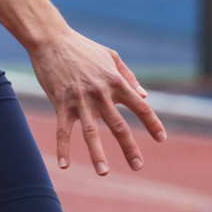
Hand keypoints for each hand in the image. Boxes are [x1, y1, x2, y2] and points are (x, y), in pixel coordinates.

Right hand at [29, 28, 166, 175]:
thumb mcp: (109, 56)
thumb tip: (144, 96)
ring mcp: (79, 99)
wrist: (50, 39)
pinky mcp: (61, 102)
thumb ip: (128, 76)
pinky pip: (63, 129)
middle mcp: (100, 93)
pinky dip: (63, 148)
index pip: (140, 105)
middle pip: (118, 125)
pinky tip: (64, 165)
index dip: (152, 123)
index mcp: (115, 81)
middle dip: (129, 147)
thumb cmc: (81, 47)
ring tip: (104, 173)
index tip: (161, 138)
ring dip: (97, 154)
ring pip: (91, 132)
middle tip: (138, 166)